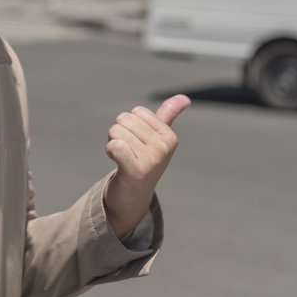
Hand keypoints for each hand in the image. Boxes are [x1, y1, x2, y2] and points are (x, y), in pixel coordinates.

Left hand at [102, 94, 190, 239]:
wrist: (132, 198)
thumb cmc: (143, 163)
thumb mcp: (156, 138)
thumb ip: (168, 116)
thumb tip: (185, 98)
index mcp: (170, 137)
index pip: (136, 111)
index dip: (130, 126)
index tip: (136, 144)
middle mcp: (164, 148)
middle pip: (124, 120)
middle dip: (119, 134)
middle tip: (127, 153)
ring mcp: (153, 160)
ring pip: (116, 131)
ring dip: (113, 144)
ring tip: (123, 160)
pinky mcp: (137, 171)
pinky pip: (115, 145)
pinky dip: (110, 151)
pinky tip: (118, 163)